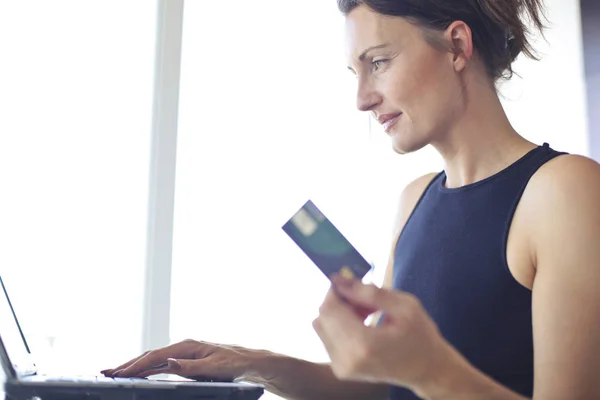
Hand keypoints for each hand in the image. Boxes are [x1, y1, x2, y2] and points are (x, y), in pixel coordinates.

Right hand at [101, 339, 254, 380]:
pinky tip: (139, 373)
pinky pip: (161, 365)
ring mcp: (184, 353)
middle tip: (107, 372)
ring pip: (154, 360)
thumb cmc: (233, 363)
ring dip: (135, 366)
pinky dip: (147, 369)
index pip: (155, 357)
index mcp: (187, 346)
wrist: (248, 362)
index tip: (119, 373)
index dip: (136, 366)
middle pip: (150, 355)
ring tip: (116, 372)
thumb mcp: (213, 367)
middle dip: (128, 364)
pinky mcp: (186, 360)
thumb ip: (190, 366)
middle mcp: (183, 347)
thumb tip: (168, 362)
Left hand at [312, 275, 454, 389]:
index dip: (336, 290)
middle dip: (341, 301)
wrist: (427, 371)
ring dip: (342, 313)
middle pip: (324, 316)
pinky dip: (343, 325)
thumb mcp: (404, 306)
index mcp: (363, 344)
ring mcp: (341, 367)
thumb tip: (339, 279)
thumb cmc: (421, 336)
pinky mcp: (340, 368)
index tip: (353, 282)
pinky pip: (329, 336)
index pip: (330, 308)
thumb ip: (369, 292)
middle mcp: (346, 359)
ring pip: (323, 325)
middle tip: (367, 300)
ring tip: (368, 312)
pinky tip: (364, 324)